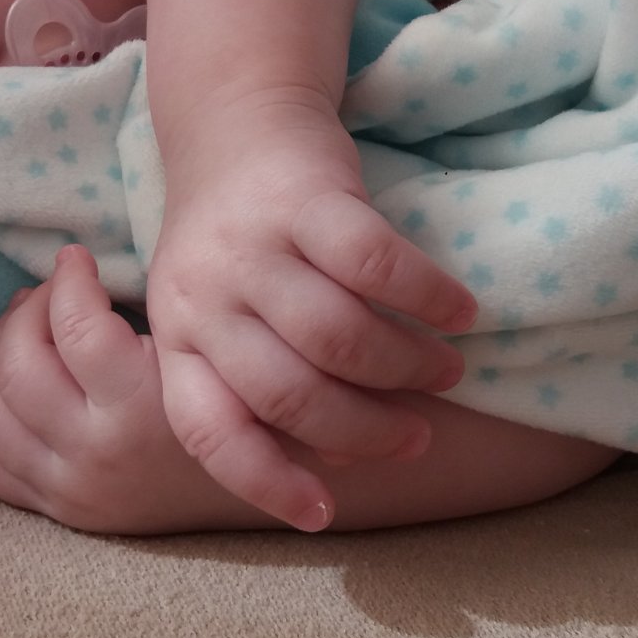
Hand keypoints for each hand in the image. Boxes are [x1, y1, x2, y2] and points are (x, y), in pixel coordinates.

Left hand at [0, 245, 248, 535]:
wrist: (275, 483)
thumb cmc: (248, 398)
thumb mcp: (211, 345)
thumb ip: (154, 307)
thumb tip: (82, 258)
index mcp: (143, 410)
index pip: (74, 328)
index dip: (67, 279)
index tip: (76, 257)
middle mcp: (99, 457)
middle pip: (17, 369)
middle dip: (22, 313)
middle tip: (46, 291)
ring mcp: (73, 490)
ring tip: (16, 323)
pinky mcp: (59, 510)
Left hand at [147, 91, 477, 532]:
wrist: (234, 122)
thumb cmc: (242, 244)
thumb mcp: (225, 316)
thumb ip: (265, 384)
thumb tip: (339, 459)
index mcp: (178, 338)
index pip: (210, 431)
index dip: (265, 482)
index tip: (323, 516)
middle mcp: (202, 296)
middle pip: (290, 394)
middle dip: (366, 430)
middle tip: (418, 435)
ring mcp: (250, 244)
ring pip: (338, 337)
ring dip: (405, 366)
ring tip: (445, 371)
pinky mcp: (302, 195)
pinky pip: (375, 264)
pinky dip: (427, 296)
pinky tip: (460, 311)